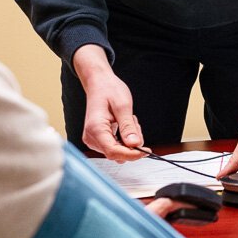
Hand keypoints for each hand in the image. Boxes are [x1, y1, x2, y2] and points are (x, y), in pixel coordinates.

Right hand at [72, 44, 144, 161]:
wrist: (99, 83)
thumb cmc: (108, 90)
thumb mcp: (123, 105)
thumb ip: (128, 127)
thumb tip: (135, 144)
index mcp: (95, 128)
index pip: (113, 152)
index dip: (131, 154)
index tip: (146, 151)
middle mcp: (91, 137)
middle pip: (116, 153)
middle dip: (131, 143)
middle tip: (134, 123)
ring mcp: (93, 139)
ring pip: (117, 150)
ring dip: (128, 139)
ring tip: (128, 120)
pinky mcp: (98, 139)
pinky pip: (115, 145)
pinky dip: (124, 138)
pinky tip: (124, 124)